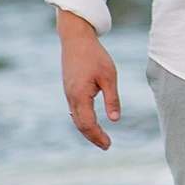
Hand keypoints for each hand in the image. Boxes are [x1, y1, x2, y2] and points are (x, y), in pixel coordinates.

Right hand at [58, 14, 120, 149]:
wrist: (76, 39)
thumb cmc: (95, 56)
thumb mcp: (109, 76)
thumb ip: (112, 99)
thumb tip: (115, 120)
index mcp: (80, 96)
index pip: (88, 124)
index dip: (98, 136)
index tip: (108, 145)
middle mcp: (71, 97)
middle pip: (80, 125)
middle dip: (93, 137)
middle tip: (106, 145)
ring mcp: (68, 93)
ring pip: (76, 118)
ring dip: (87, 130)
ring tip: (100, 137)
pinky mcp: (69, 89)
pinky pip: (75, 110)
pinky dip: (83, 120)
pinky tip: (91, 122)